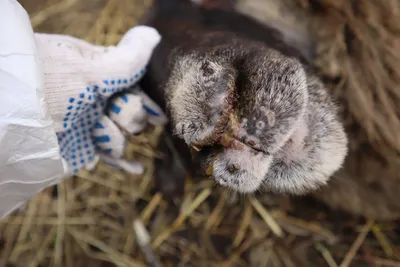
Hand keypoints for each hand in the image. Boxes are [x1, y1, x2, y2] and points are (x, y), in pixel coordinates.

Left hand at [35, 26, 166, 175]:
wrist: (6, 115)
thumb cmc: (45, 83)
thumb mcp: (88, 70)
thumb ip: (127, 61)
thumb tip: (155, 35)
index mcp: (97, 73)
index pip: (134, 85)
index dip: (146, 98)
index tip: (158, 111)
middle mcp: (95, 99)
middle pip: (132, 112)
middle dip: (130, 114)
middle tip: (115, 111)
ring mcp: (89, 125)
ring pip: (122, 137)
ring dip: (116, 137)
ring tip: (98, 132)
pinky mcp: (81, 148)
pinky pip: (109, 157)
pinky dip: (124, 163)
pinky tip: (136, 169)